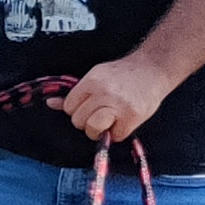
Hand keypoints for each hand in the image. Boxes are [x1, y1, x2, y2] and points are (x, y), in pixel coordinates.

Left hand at [60, 56, 176, 145]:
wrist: (153, 69)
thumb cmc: (123, 74)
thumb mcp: (97, 76)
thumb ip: (76, 92)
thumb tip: (51, 103)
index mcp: (93, 80)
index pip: (70, 106)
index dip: (76, 111)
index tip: (87, 108)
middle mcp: (103, 92)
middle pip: (78, 120)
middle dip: (86, 122)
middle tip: (99, 115)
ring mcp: (118, 105)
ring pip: (92, 129)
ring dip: (98, 131)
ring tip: (107, 122)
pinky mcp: (131, 117)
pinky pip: (114, 136)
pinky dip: (117, 133)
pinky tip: (122, 122)